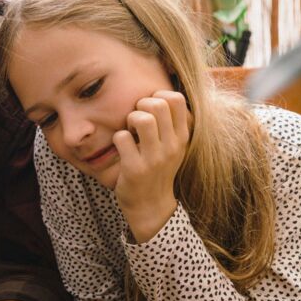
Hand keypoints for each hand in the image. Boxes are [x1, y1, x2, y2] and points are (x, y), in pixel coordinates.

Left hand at [112, 91, 189, 241]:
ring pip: (142, 119)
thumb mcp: (174, 146)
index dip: (158, 95)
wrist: (151, 206)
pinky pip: (122, 138)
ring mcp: (154, 158)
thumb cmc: (158, 168)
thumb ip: (172, 122)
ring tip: (130, 130)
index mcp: (182, 137)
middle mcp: (172, 146)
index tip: (150, 108)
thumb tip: (159, 93)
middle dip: (141, 104)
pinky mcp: (135, 169)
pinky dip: (118, 138)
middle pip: (158, 105)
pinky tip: (122, 147)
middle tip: (136, 119)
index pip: (176, 99)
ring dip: (130, 119)